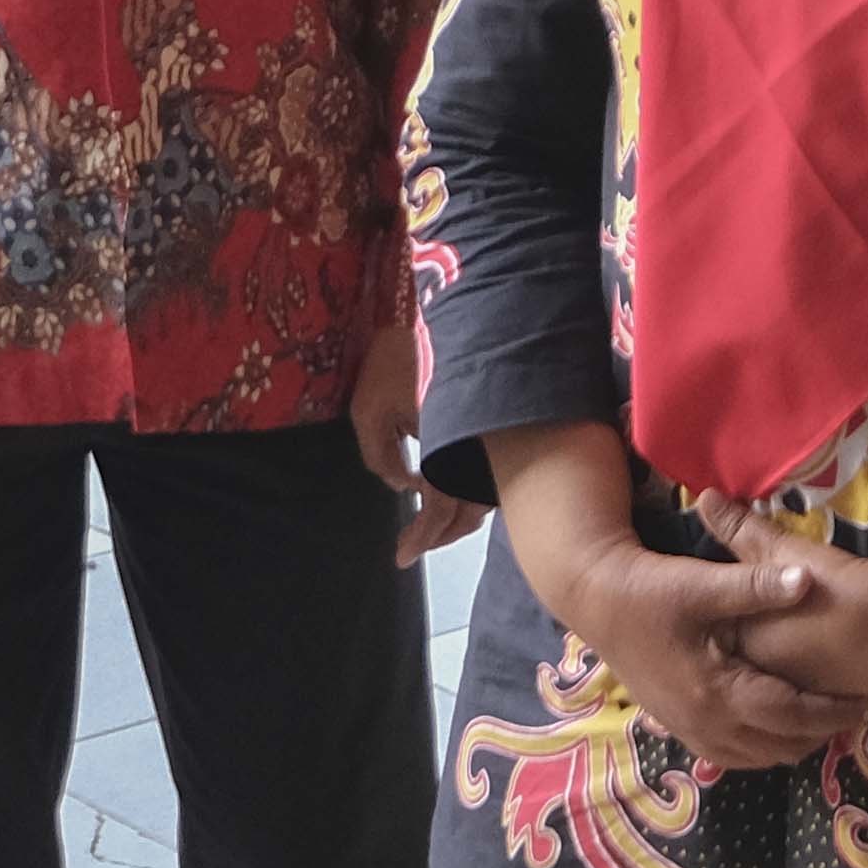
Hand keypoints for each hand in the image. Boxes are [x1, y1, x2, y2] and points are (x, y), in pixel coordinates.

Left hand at [352, 322, 482, 566]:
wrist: (451, 309)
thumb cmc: (400, 358)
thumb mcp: (370, 408)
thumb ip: (380, 456)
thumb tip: (405, 487)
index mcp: (446, 454)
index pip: (439, 514)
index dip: (421, 539)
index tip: (402, 559)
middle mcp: (477, 457)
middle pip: (468, 514)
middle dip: (441, 535)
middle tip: (415, 548)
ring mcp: (492, 445)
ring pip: (482, 497)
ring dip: (459, 515)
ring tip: (431, 527)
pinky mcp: (497, 428)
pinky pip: (488, 473)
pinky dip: (471, 489)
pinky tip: (450, 489)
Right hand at [535, 534, 867, 771]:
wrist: (595, 599)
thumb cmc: (649, 590)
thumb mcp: (702, 583)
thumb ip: (756, 585)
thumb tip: (807, 580)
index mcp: (717, 691)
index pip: (793, 715)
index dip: (835, 712)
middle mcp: (705, 723)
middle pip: (781, 745)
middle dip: (822, 732)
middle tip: (855, 713)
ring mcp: (689, 730)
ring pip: (759, 756)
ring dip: (794, 742)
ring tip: (824, 718)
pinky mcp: (677, 726)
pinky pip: (732, 755)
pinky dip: (762, 746)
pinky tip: (776, 723)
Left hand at [691, 491, 867, 702]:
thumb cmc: (837, 587)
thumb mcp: (784, 551)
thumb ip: (740, 529)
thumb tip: (704, 498)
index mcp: (745, 644)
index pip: (712, 631)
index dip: (716, 611)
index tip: (722, 595)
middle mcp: (766, 679)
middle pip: (741, 661)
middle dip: (745, 640)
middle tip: (759, 613)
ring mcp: (801, 697)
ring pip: (775, 679)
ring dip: (778, 662)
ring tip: (792, 632)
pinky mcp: (834, 705)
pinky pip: (807, 692)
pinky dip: (808, 675)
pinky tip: (818, 653)